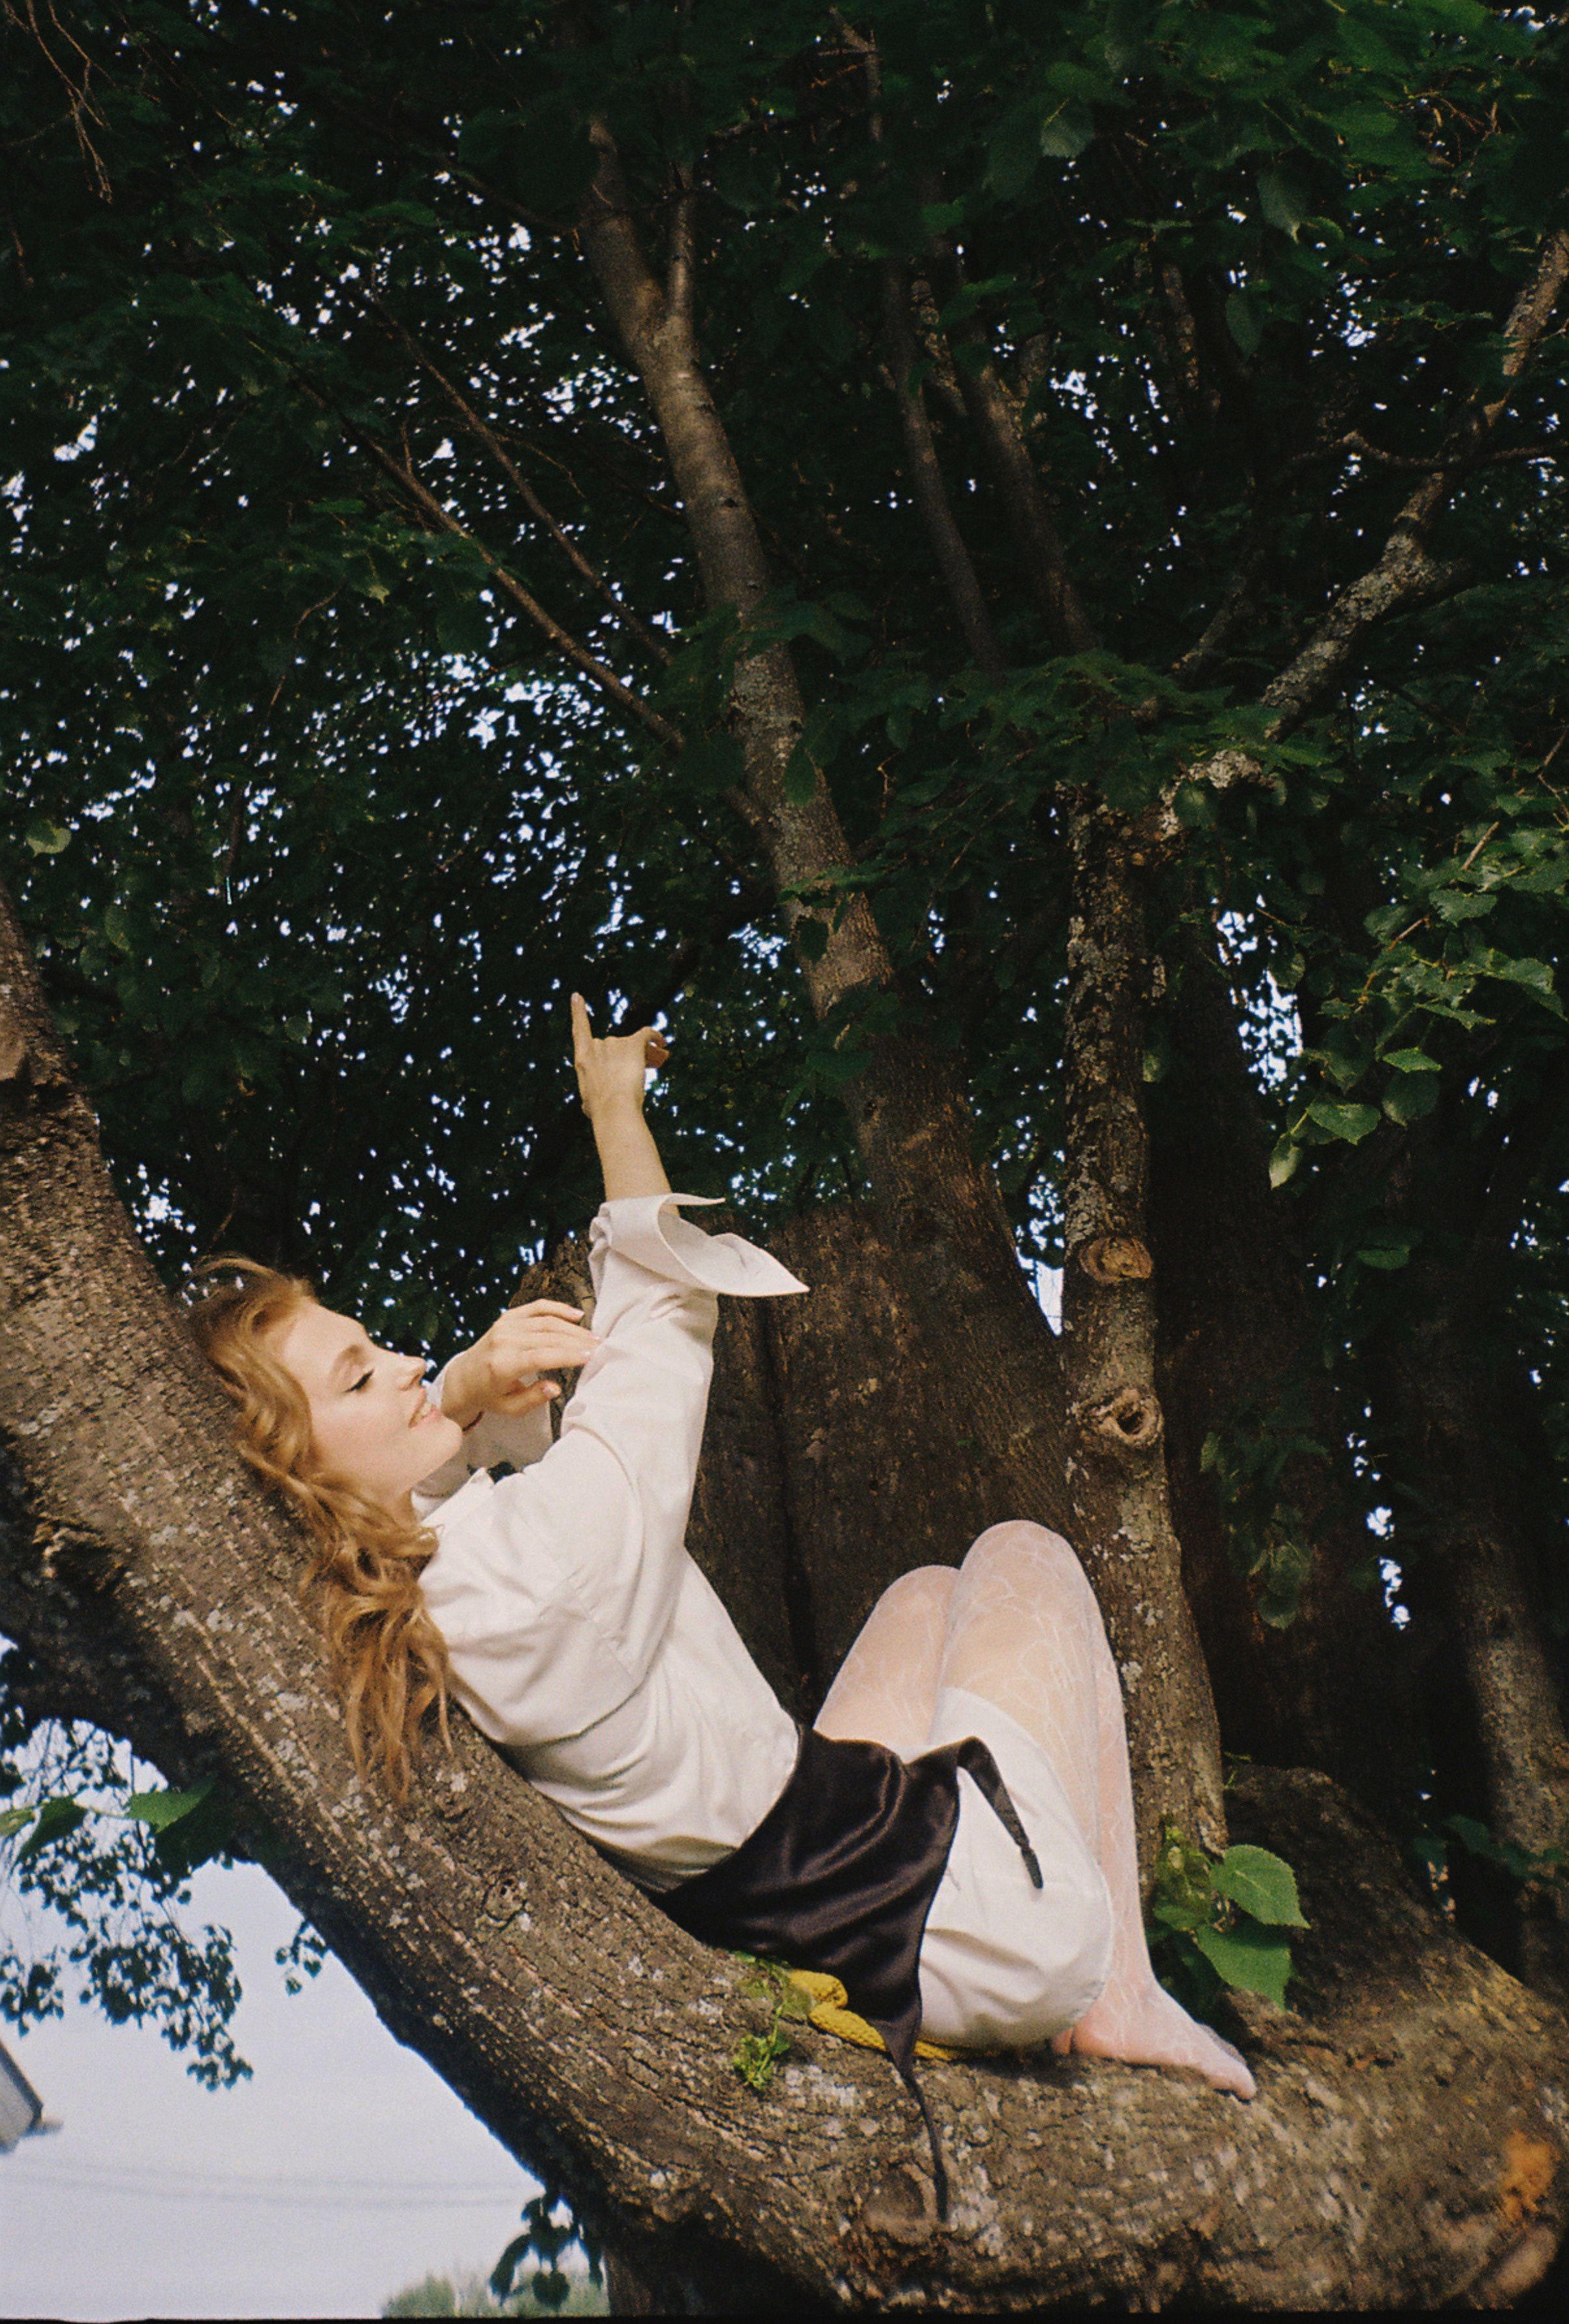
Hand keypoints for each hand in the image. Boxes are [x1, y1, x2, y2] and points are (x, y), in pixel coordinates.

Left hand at [440, 1301, 601, 1430]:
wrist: (463, 1377)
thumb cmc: (489, 1395)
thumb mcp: (509, 1408)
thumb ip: (533, 1398)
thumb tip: (555, 1388)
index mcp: (502, 1365)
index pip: (541, 1357)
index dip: (567, 1356)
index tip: (590, 1357)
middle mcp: (503, 1341)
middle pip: (547, 1337)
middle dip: (577, 1341)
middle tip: (600, 1346)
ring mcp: (504, 1326)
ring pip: (545, 1321)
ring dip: (572, 1328)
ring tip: (593, 1336)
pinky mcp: (507, 1318)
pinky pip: (535, 1308)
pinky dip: (557, 1308)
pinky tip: (576, 1315)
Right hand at [571, 992, 668, 1124]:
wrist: (614, 1108)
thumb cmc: (601, 1111)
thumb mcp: (588, 1103)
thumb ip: (590, 1095)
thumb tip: (589, 1105)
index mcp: (582, 1058)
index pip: (579, 1029)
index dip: (578, 1011)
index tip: (577, 996)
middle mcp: (597, 1045)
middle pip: (613, 1045)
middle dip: (624, 1057)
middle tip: (637, 1071)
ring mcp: (615, 1043)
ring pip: (632, 1045)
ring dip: (642, 1053)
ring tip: (655, 1064)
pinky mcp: (633, 1044)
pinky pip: (647, 1034)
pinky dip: (655, 1036)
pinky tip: (662, 1042)